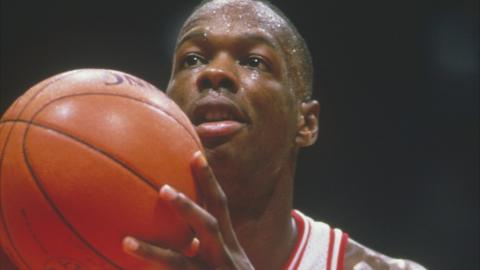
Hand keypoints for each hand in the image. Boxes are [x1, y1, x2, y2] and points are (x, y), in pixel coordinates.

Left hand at [122, 151, 253, 269]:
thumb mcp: (228, 264)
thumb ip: (205, 248)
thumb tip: (185, 236)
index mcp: (229, 246)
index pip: (220, 206)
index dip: (209, 181)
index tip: (195, 154)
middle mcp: (225, 259)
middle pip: (210, 225)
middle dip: (187, 206)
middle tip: (162, 189)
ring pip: (182, 264)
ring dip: (154, 254)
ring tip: (127, 243)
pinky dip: (154, 268)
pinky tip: (128, 256)